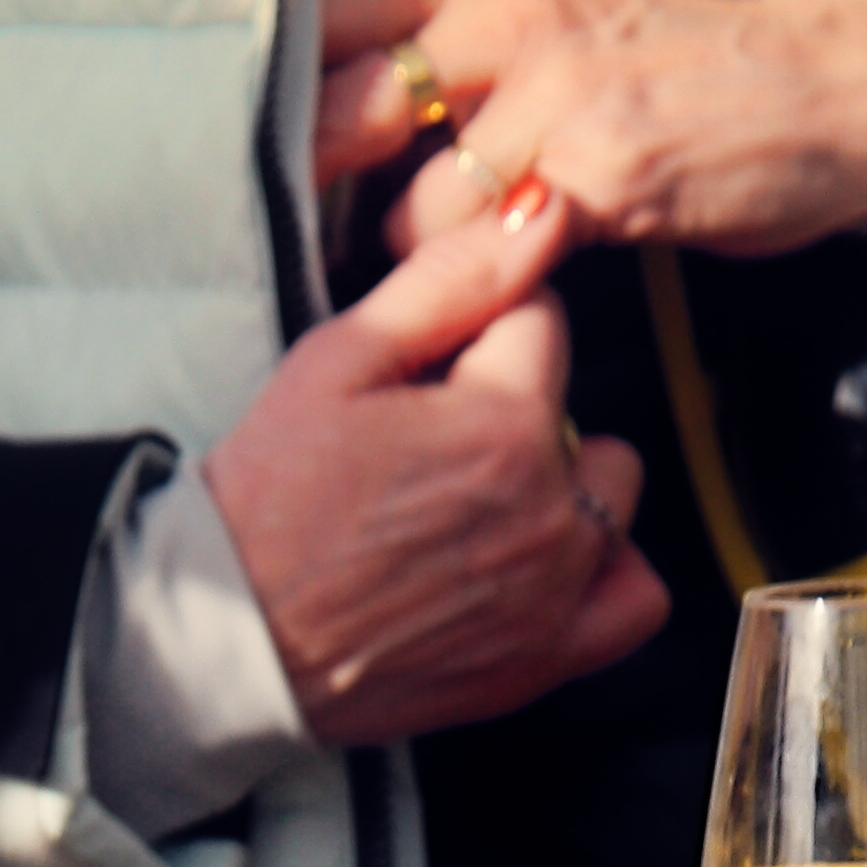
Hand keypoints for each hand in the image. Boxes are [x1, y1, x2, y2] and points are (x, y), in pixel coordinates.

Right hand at [206, 186, 668, 745]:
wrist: (231, 636)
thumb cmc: (267, 499)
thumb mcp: (338, 360)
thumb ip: (449, 281)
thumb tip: (541, 210)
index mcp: (502, 422)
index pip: (540, 323)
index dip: (476, 335)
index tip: (425, 374)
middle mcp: (546, 508)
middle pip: (580, 411)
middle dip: (521, 412)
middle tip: (434, 450)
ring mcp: (553, 590)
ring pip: (612, 495)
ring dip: (565, 489)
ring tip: (478, 505)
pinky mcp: (545, 657)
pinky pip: (635, 600)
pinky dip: (605, 575)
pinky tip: (541, 562)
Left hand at [314, 0, 866, 258]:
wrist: (839, 83)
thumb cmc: (684, 78)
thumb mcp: (555, 38)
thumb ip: (455, 73)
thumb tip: (341, 142)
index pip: (326, 10)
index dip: (265, 87)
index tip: (228, 154)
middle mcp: (504, 22)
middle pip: (340, 104)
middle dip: (304, 195)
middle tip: (285, 255)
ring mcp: (555, 95)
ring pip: (412, 206)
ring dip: (407, 269)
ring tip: (417, 298)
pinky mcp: (603, 172)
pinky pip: (493, 253)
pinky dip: (478, 292)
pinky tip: (492, 304)